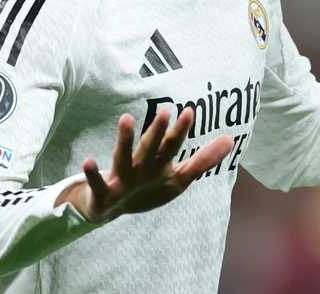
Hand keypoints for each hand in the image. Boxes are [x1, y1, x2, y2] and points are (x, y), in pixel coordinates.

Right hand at [56, 109, 233, 222]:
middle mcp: (140, 165)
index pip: (172, 145)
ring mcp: (121, 177)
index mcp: (158, 162)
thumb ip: (203, 159)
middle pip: (151, 147)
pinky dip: (93, 173)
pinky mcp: (104, 193)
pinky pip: (98, 183)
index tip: (190, 111)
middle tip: (167, 110)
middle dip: (158, 131)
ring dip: (125, 140)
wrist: (110, 209)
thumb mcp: (179, 177)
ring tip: (126, 119)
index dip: (180, 131)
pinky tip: (88, 161)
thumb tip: (231, 140)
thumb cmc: (147, 187)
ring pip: (123, 157)